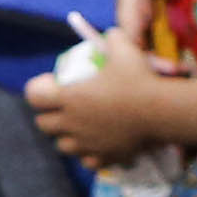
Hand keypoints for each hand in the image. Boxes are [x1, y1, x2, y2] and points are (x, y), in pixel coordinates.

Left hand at [24, 40, 184, 164]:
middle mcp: (72, 123)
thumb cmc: (140, 79)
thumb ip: (113, 39)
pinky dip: (90, 155)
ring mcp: (86, 143)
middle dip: (49, 115)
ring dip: (67, 137)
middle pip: (43, 124)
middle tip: (64, 107)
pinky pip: (88, 161)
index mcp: (69, 97)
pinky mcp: (104, 157)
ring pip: (63, 146)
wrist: (163, 111)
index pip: (33, 96)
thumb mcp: (124, 50)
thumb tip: (111, 34)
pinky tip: (100, 145)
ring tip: (81, 128)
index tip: (52, 83)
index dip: (37, 89)